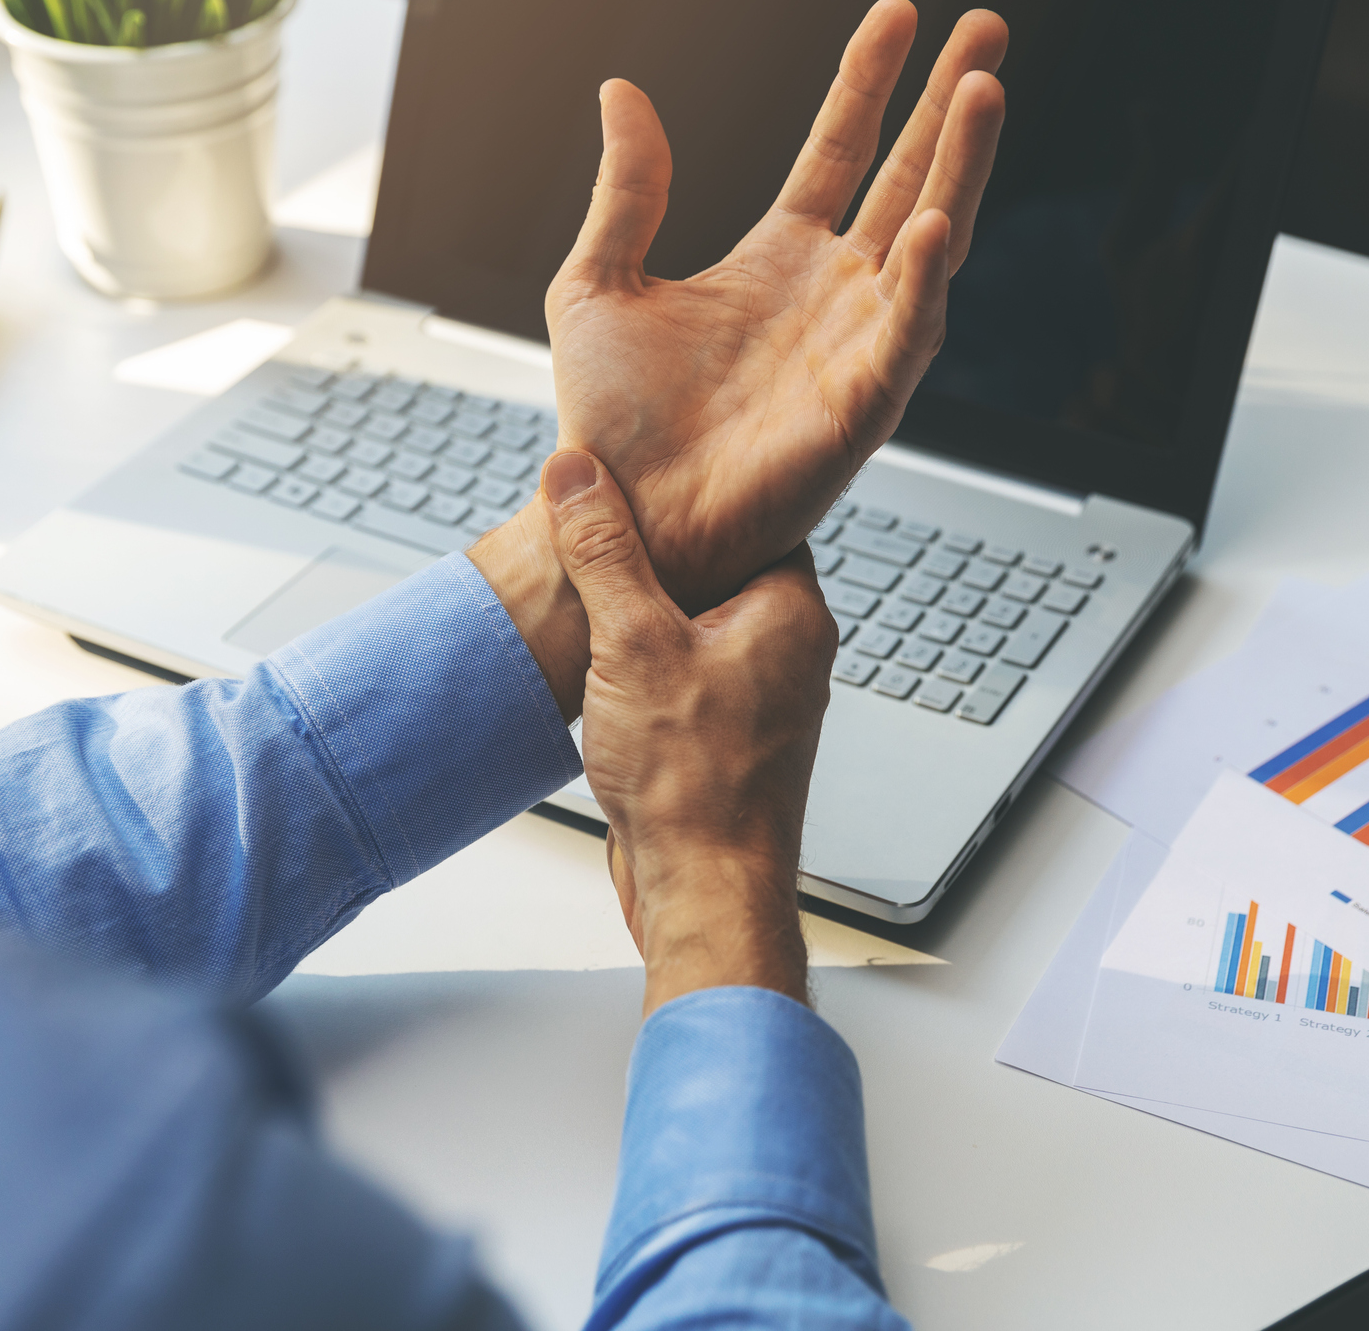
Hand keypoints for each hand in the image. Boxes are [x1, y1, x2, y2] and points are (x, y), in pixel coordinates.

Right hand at [540, 449, 836, 1015]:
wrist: (702, 891)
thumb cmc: (693, 784)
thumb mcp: (632, 643)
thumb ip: (602, 554)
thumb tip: (576, 477)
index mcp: (792, 612)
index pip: (745, 520)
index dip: (685, 501)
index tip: (630, 487)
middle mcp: (787, 652)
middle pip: (712, 570)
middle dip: (651, 563)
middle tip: (592, 544)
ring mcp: (760, 700)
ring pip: (692, 627)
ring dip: (641, 622)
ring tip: (590, 614)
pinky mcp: (727, 740)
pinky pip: (681, 678)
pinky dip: (641, 671)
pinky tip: (602, 678)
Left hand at [549, 0, 1007, 613]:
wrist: (616, 512)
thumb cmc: (610, 423)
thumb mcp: (596, 281)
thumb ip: (626, 189)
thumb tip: (621, 92)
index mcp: (776, 259)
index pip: (840, 150)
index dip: (869, 82)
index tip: (900, 15)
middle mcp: (830, 294)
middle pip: (908, 177)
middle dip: (951, 105)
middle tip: (987, 30)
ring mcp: (854, 345)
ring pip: (929, 240)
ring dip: (961, 168)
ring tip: (984, 91)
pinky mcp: (860, 405)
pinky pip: (906, 334)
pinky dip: (921, 280)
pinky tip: (931, 221)